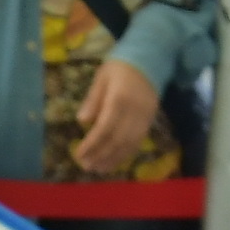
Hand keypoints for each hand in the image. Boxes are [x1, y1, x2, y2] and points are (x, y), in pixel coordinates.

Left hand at [77, 56, 163, 173]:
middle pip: (116, 140)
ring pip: (128, 144)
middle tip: (86, 166)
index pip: (104, 128)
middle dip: (100, 155)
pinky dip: (126, 154)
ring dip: (113, 159)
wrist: (149, 60)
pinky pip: (138, 142)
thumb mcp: (101, 77)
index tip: (79, 154)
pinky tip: (115, 161)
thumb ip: (92, 99)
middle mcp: (133, 112)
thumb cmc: (120, 67)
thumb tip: (81, 120)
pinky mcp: (150, 121)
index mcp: (119, 99)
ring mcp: (144, 118)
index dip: (92, 144)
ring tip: (98, 169)